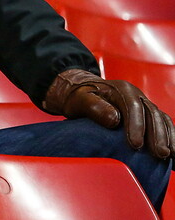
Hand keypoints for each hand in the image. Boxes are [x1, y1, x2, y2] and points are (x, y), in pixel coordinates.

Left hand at [44, 68, 174, 158]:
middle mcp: (136, 95)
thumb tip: (114, 120)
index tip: (136, 145)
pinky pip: (162, 124)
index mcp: (121, 89)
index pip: (133, 106)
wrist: (80, 90)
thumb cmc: (79, 96)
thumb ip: (95, 107)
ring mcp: (143, 104)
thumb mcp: (81, 99)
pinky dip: (169, 136)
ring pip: (160, 119)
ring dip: (167, 137)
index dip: (137, 126)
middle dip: (157, 135)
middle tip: (160, 153)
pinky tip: (172, 151)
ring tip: (168, 155)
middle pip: (151, 113)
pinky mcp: (146, 114)